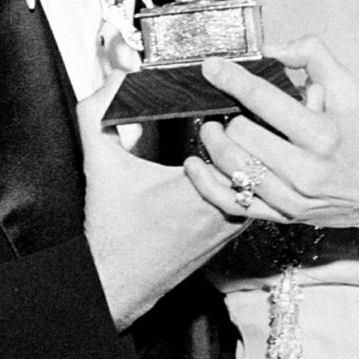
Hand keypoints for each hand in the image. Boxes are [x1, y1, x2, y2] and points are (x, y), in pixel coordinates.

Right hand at [77, 72, 244, 328]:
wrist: (118, 282)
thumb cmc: (113, 229)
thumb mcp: (99, 162)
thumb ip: (99, 112)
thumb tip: (119, 76)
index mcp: (200, 188)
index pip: (241, 137)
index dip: (238, 107)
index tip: (227, 89)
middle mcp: (226, 208)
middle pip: (257, 152)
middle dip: (252, 123)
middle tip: (246, 95)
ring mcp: (234, 222)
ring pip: (260, 173)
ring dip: (253, 148)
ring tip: (242, 119)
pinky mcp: (234, 230)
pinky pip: (254, 192)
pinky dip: (247, 171)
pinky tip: (232, 153)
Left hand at [184, 37, 358, 230]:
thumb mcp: (349, 87)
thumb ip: (313, 55)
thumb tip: (273, 48)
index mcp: (323, 134)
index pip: (264, 100)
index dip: (232, 79)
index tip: (212, 67)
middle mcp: (307, 170)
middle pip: (240, 135)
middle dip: (227, 115)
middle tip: (225, 106)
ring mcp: (293, 198)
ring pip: (231, 167)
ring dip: (214, 143)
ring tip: (213, 127)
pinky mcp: (283, 216)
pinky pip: (231, 203)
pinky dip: (206, 182)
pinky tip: (197, 163)